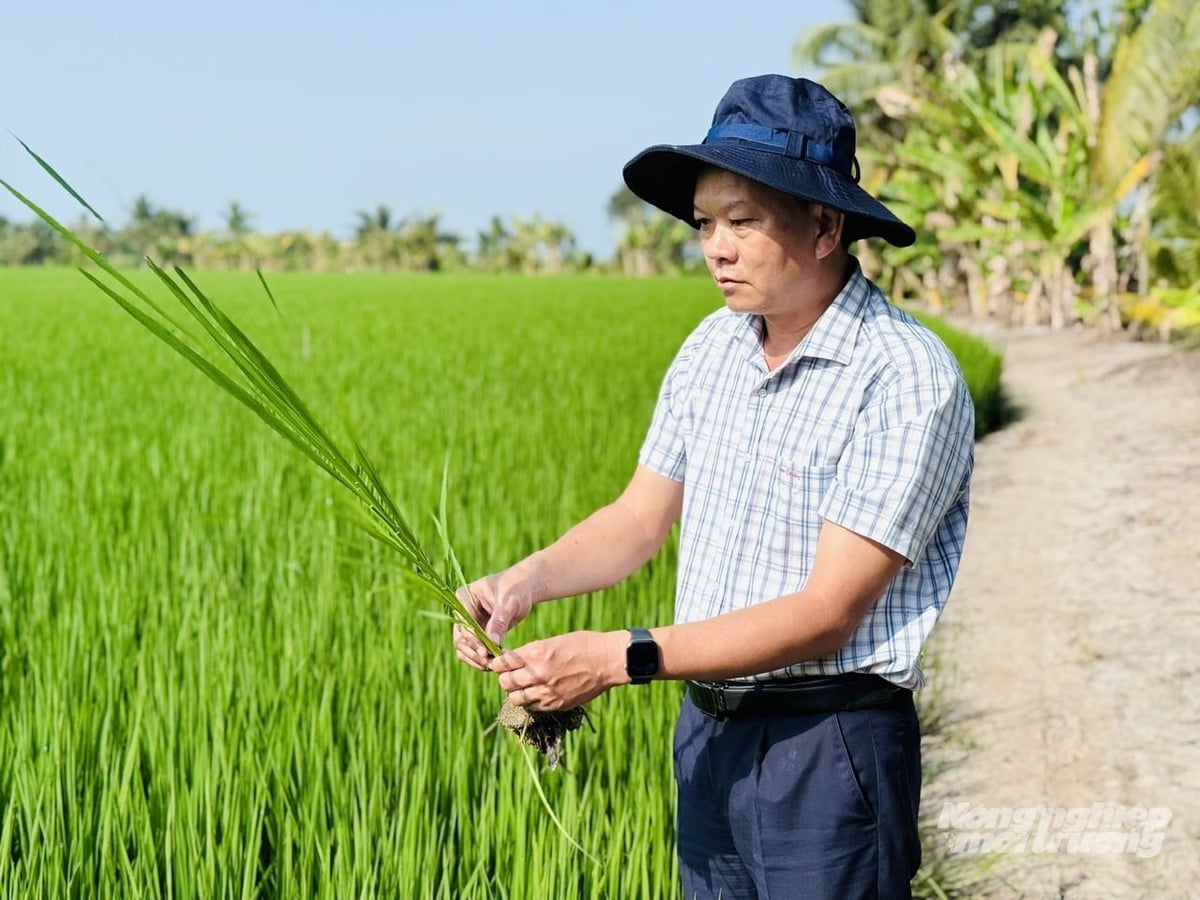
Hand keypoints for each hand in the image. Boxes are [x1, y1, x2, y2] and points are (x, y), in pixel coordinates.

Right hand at [452, 568, 537, 669]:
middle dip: (474, 654)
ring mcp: (469, 624)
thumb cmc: (516, 589)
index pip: (463, 625)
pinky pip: (476, 650)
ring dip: (478, 659)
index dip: (473, 641)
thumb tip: (492, 643)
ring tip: (495, 665)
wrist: (524, 588)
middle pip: (460, 640)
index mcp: (464, 598)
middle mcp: (462, 612)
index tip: (485, 652)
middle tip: (490, 664)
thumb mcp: (509, 603)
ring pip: (466, 649)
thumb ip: (499, 622)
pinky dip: (485, 658)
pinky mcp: (478, 633)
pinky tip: (498, 661)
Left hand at [490, 630, 625, 710]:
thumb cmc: (583, 645)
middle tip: (510, 675)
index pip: (502, 663)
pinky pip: (532, 706)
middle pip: (505, 682)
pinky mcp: (556, 704)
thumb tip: (514, 659)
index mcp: (536, 653)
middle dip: (505, 678)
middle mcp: (538, 673)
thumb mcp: (554, 641)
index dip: (498, 663)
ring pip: (515, 698)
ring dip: (516, 692)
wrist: (608, 661)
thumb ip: (532, 652)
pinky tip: (537, 693)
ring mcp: (547, 691)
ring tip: (523, 686)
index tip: (500, 663)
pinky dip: (531, 700)